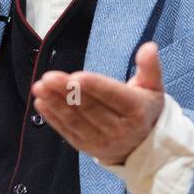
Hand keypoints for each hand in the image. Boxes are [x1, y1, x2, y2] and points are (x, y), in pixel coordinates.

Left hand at [31, 41, 164, 164]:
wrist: (142, 146)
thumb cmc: (144, 109)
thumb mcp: (153, 87)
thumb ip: (150, 67)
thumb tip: (149, 47)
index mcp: (136, 110)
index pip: (113, 96)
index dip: (95, 87)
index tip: (76, 77)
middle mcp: (119, 128)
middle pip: (90, 108)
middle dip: (67, 92)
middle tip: (49, 77)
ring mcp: (101, 140)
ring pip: (75, 120)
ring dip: (55, 103)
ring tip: (40, 87)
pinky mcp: (86, 146)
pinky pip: (67, 131)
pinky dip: (52, 117)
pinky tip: (41, 102)